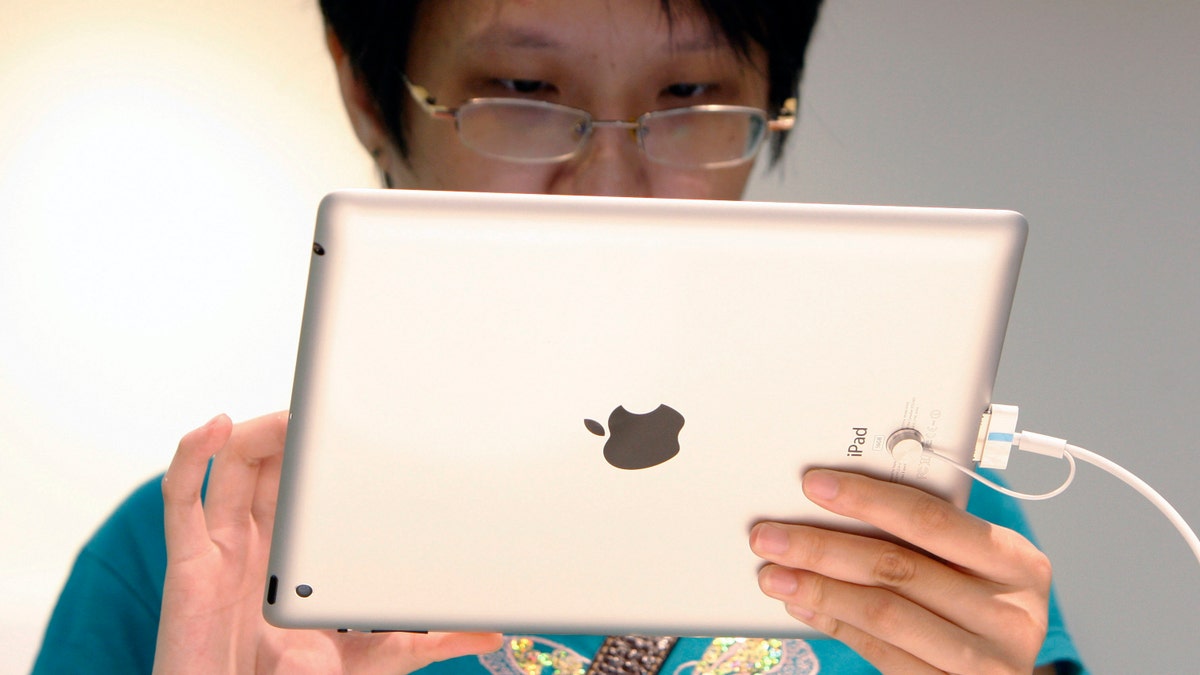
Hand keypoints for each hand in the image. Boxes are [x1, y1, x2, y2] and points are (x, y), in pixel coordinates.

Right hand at [153, 412, 501, 673]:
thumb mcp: (382, 654)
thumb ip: (433, 638)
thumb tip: (493, 633)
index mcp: (297, 552)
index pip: (306, 481)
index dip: (321, 445)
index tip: (356, 412)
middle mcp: (256, 542)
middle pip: (270, 461)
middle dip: (295, 427)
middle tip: (324, 405)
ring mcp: (220, 549)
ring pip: (232, 466)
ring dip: (258, 429)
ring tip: (289, 414)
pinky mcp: (189, 567)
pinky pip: (181, 501)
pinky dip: (191, 457)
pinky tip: (215, 427)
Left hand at [749, 469, 1052, 673]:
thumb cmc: (979, 609)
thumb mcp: (971, 570)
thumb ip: (921, 540)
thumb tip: (832, 504)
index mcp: (1016, 563)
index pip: (930, 519)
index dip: (867, 498)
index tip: (815, 485)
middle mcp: (1010, 613)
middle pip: (897, 567)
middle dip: (822, 547)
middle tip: (770, 536)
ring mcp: (987, 662)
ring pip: (883, 613)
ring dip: (818, 589)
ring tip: (774, 574)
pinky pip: (880, 653)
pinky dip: (834, 625)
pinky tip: (803, 606)